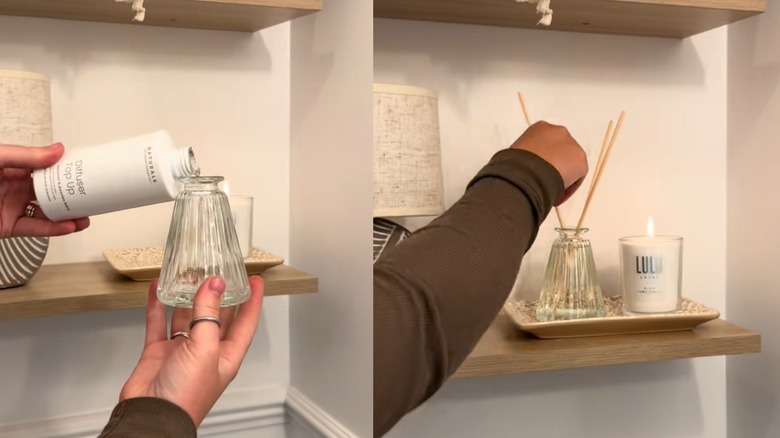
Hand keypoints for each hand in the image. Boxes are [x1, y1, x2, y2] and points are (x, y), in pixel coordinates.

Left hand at [0, 143, 89, 236]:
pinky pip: (35, 229)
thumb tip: (55, 151)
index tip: (83, 171)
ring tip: (85, 216)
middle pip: (51, 193)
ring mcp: (13, 208)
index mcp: (14, 169)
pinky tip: (68, 226)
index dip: (65, 171)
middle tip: (89, 196)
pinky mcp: (9, 227)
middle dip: (71, 196)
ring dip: (68, 216)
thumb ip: (24, 155)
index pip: (46, 169)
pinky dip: (53, 230)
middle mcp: (16, 189)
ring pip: (47, 214)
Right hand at [119, 276, 264, 426]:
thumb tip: (214, 285)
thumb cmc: (186, 396)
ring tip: (188, 274)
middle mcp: (206, 351)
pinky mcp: (159, 352)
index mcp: (227, 354)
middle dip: (218, 293)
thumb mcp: (205, 348)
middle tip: (218, 271)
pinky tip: (159, 289)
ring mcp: (182, 352)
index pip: (246, 321)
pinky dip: (158, 305)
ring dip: (188, 297)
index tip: (255, 280)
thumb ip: (209, 314)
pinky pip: (159, 323)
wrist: (152, 416)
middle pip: (217, 316)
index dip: (252, 300)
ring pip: (187, 316)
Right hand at [510, 121, 587, 204]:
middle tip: (544, 181)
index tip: (535, 172)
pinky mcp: (581, 161)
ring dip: (562, 175)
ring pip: (569, 162)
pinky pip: (576, 177)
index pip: (544, 143)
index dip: (541, 159)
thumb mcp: (516, 154)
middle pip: (560, 150)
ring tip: (550, 190)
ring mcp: (572, 145)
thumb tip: (524, 168)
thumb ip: (525, 156)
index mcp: (541, 127)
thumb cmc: (515, 162)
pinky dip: (568, 187)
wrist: (527, 170)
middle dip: (554, 165)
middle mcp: (559, 132)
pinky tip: (556, 198)